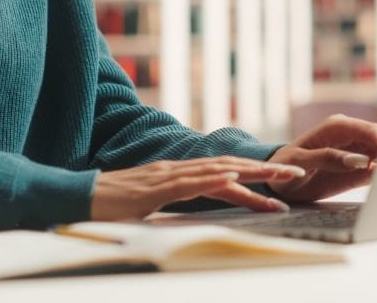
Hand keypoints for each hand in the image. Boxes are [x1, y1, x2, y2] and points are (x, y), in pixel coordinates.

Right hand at [90, 156, 306, 220]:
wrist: (79, 197)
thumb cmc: (112, 206)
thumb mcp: (151, 206)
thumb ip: (173, 203)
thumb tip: (196, 211)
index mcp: (178, 173)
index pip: (224, 170)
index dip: (255, 172)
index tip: (282, 178)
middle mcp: (177, 169)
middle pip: (229, 165)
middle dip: (265, 169)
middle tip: (298, 172)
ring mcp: (167, 176)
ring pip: (218, 172)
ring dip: (251, 173)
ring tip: (280, 176)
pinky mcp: (155, 188)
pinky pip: (190, 183)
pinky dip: (214, 180)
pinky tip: (233, 179)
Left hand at [266, 114, 376, 202]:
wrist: (278, 181)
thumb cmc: (285, 165)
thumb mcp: (301, 161)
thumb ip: (328, 158)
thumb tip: (360, 159)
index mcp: (337, 127)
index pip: (372, 131)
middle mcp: (350, 137)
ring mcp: (354, 153)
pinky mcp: (356, 170)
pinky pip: (376, 171)